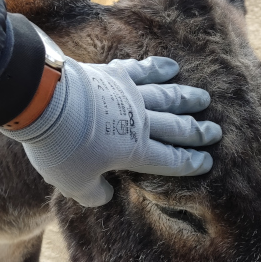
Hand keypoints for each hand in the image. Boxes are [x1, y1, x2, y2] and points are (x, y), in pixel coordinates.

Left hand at [0, 54, 220, 206]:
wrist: (44, 103)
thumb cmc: (61, 149)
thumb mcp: (75, 184)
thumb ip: (94, 193)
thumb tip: (106, 195)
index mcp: (136, 152)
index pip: (172, 160)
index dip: (191, 163)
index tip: (207, 162)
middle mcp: (141, 122)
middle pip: (177, 128)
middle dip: (198, 132)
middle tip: (216, 132)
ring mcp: (130, 95)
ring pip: (168, 97)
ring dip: (187, 99)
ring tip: (205, 99)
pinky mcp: (116, 74)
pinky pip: (143, 70)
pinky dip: (159, 68)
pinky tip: (171, 67)